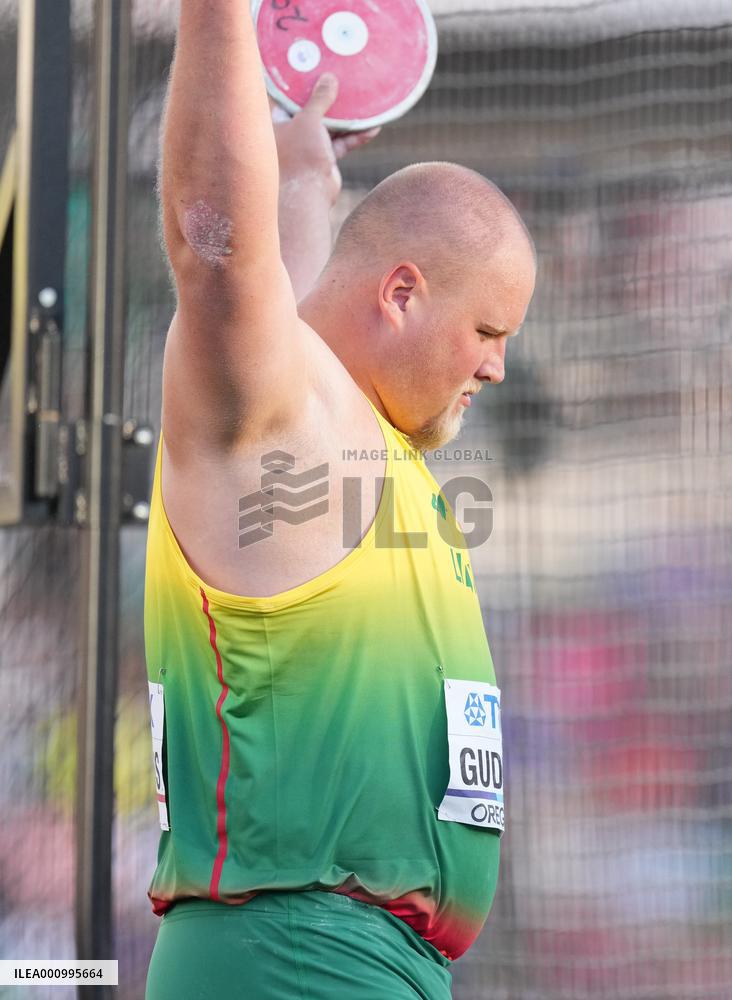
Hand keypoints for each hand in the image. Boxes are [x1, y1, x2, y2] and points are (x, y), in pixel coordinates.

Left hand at [271, 74, 380, 205]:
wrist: (309, 195)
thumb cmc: (301, 155)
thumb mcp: (309, 120)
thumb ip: (319, 99)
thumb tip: (328, 78)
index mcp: (278, 122)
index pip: (289, 97)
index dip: (302, 83)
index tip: (316, 66)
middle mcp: (292, 133)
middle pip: (313, 110)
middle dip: (330, 98)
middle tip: (344, 79)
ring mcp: (308, 147)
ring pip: (330, 127)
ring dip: (347, 118)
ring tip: (365, 103)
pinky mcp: (324, 159)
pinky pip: (341, 143)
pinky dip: (355, 137)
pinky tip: (373, 128)